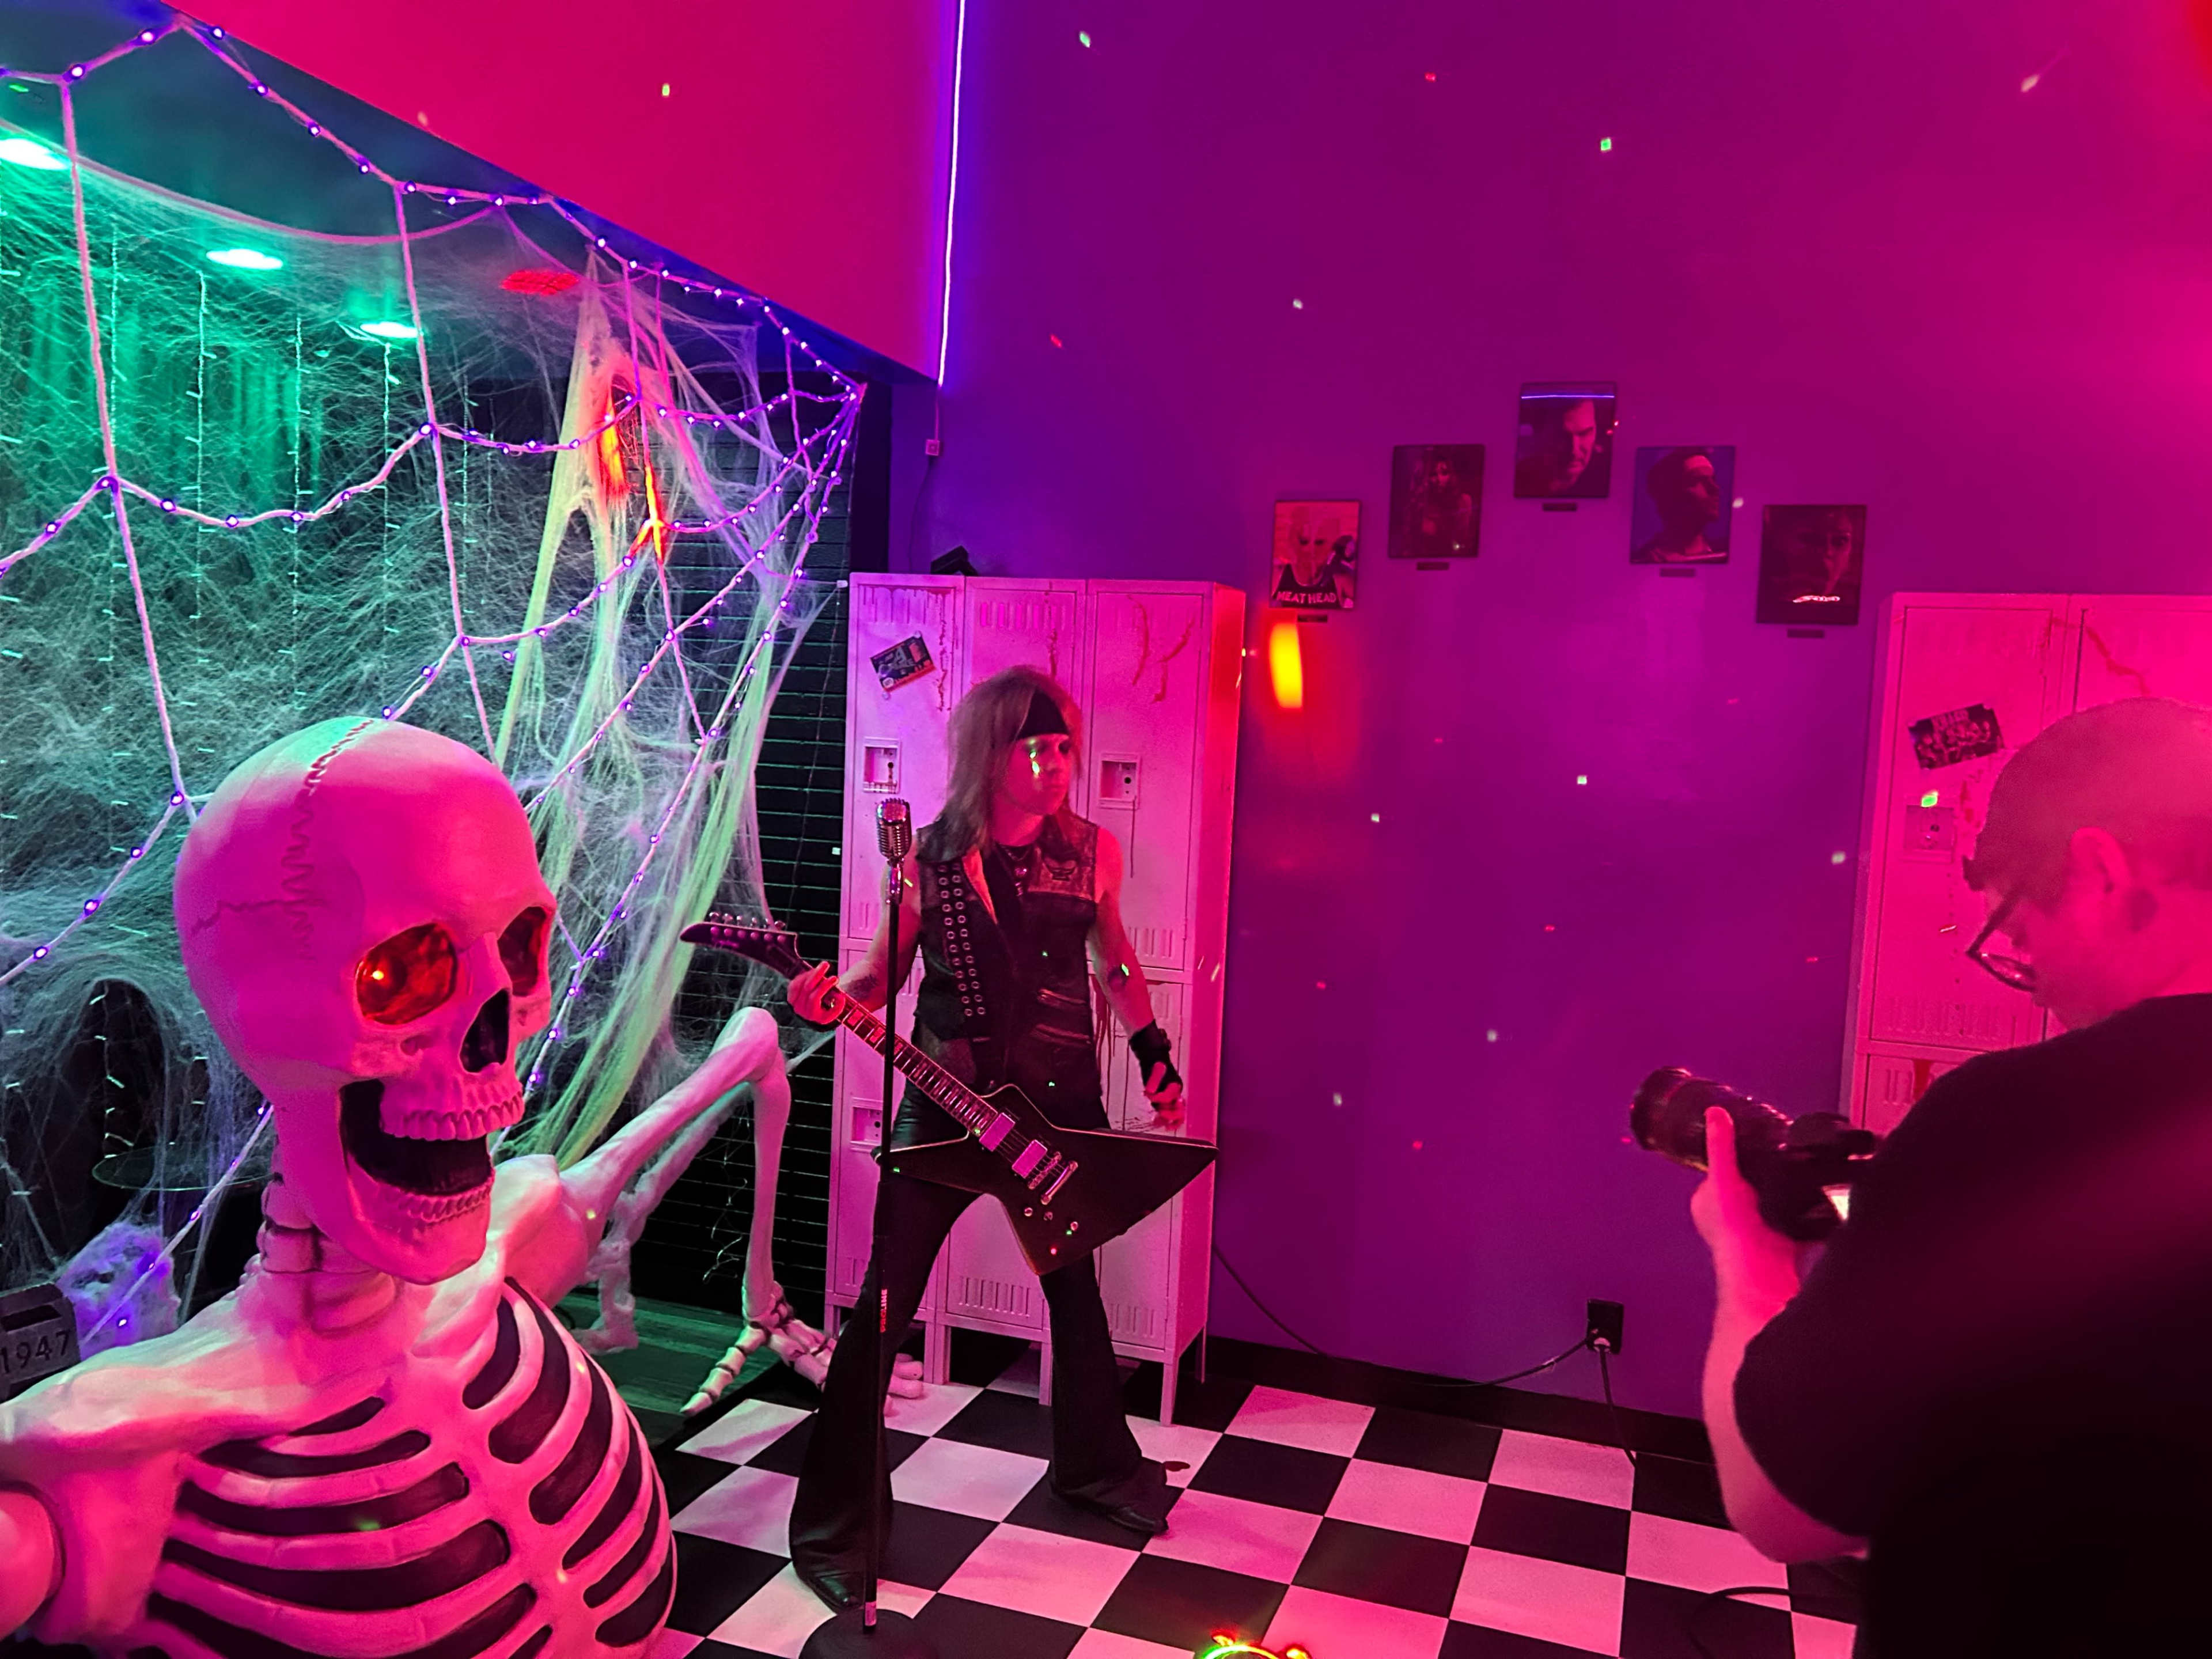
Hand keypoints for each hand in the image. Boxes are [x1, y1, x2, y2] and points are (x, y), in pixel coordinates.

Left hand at [787, 961, 839, 1025]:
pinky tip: (813, 972)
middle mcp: (803, 1012)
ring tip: (822, 966)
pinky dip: (804, 976)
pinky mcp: (790, 998)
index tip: (835, 978)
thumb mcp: (835, 1008)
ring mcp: (795, 1005)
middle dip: (817, 974)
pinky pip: (795, 984)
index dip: (824, 986)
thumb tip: (839, 997)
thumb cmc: (829, 1006)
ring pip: (800, 984)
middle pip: (807, 988)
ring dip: (811, 973)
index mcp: (815, 1016)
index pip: (815, 997)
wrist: (818, 1010)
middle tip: (826, 964)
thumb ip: (839, 1004)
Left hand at [1143, 1062, 1184, 1129]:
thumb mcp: (1156, 1068)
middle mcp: (1176, 1093)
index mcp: (1175, 1084)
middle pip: (1180, 1108)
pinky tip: (1158, 1122)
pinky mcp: (1165, 1102)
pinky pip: (1169, 1114)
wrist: (1156, 1061)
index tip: (1149, 1094)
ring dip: (1170, 1120)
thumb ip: (1154, 1079)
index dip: (1159, 1097)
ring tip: (1165, 1126)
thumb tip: (1150, 1091)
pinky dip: (1165, 1120)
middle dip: (1172, 1114)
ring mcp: (1171, 1098)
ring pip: (1177, 1113)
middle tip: (1162, 1114)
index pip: (1168, 1096)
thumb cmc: (1156, 1065)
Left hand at [1690, 1107, 1801, 1306]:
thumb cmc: (1735, 1232)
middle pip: (1747, 1185)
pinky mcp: (1780, 1239)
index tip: (1748, 1143)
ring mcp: (1755, 1228)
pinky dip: (1801, 1212)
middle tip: (1775, 1164)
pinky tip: (1807, 1205)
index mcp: (1706, 1201)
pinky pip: (1792, 1218)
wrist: (1765, 1270)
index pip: (1718, 1169)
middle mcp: (1727, 1216)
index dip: (1732, 1156)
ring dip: (1782, 1194)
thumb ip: (1721, 1146)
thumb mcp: (1724, 1178)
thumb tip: (1715, 1115)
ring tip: (1789, 1185)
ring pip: (1769, 1201)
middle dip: (1761, 1176)